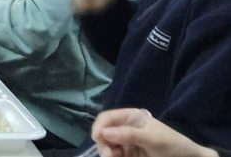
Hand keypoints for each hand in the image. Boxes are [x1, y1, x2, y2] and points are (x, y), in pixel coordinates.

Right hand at [92, 108, 217, 156]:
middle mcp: (125, 127)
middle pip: (103, 133)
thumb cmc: (173, 145)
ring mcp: (126, 142)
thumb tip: (103, 132)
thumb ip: (128, 134)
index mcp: (131, 117)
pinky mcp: (128, 154)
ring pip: (106, 146)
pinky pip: (114, 155)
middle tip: (109, 156)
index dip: (99, 126)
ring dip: (107, 153)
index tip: (97, 139)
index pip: (107, 118)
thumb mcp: (152, 139)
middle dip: (103, 144)